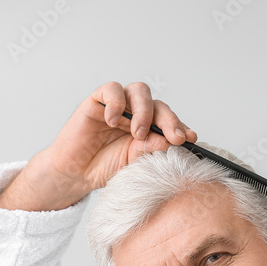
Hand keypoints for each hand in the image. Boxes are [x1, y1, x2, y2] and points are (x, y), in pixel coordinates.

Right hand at [0, 81, 196, 210]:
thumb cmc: (105, 166)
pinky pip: (112, 90)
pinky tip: (113, 121)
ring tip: (139, 133)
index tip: (190, 138)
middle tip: (174, 137)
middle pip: (158, 104)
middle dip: (169, 120)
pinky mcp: (98, 101)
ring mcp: (118, 105)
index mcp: (150, 128)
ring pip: (139, 91)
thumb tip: (171, 141)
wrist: (76, 173)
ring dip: (144, 111)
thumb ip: (150, 149)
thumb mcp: (133, 161)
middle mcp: (136, 113)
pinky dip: (116, 103)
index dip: (181, 126)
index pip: (169, 120)